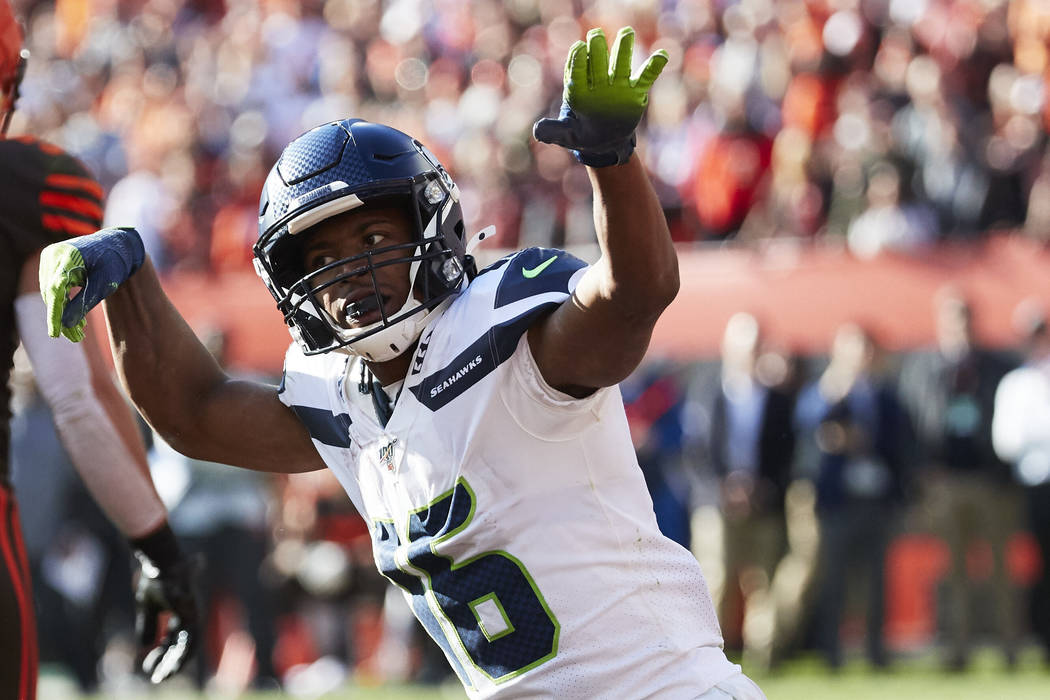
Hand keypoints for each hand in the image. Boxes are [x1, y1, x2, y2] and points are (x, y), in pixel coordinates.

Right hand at [38, 226, 144, 340]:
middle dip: (62, 317)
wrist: (118, 244)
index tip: (55, 334)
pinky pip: (53, 288)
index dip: (54, 314)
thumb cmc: (115, 263)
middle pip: (51, 293)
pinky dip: (63, 303)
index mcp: (68, 256)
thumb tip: (66, 325)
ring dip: (63, 313)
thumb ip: (84, 302)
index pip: (55, 289)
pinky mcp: (52, 264)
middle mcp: (54, 255)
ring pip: (50, 293)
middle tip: (77, 338)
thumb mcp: (104, 284)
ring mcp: (50, 258)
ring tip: (80, 331)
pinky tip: (78, 319)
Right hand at [133, 550, 199, 683]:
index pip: (174, 641)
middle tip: (157, 679)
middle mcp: (189, 617)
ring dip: (174, 664)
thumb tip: (144, 647)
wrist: (162, 564)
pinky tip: (168, 666)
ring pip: (187, 648)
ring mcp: (192, 616)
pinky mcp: (191, 616)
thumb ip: (148, 626)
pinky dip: (179, 656)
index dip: (162, 655)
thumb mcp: (147, 607)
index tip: (149, 666)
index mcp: (180, 615)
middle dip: (170, 664)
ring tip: (161, 678)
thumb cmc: (156, 581)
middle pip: (182, 647)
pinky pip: (188, 642)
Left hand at [533, 26, 667, 166]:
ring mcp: (617, 84)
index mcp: (578, 90)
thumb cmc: (581, 135)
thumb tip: (538, 131)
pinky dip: (653, 67)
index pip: (577, 72)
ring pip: (620, 63)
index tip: (579, 48)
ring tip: (626, 33)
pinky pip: (645, 77)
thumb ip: (554, 131)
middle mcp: (597, 82)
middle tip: (595, 36)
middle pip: (598, 62)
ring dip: (623, 48)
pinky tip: (661, 55)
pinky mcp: (635, 91)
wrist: (603, 141)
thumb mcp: (566, 135)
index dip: (577, 61)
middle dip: (597, 49)